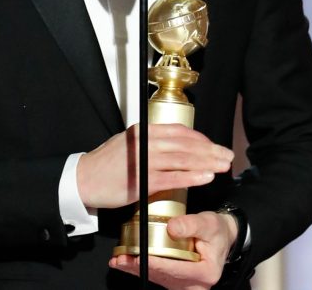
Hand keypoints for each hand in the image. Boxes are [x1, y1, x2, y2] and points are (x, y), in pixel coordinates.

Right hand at [76, 123, 232, 209]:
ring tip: (222, 166)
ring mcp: (144, 161)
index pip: (178, 131)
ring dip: (206, 162)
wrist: (84, 179)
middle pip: (185, 144)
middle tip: (227, 155)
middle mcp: (145, 142)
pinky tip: (206, 177)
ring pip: (183, 158)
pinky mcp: (142, 180)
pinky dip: (192, 176)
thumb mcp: (128, 144)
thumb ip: (149, 143)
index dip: (199, 138)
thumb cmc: (105, 165)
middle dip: (209, 150)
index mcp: (142, 132)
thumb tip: (173, 147)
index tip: (213, 145)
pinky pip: (173, 177)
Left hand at [109, 211, 238, 288]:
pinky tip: (126, 263)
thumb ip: (191, 224)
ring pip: (157, 278)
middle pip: (163, 276)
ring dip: (136, 269)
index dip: (156, 263)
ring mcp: (185, 285)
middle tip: (121, 259)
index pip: (176, 269)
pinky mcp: (177, 282)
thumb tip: (172, 227)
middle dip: (139, 267)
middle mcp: (195, 284)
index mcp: (205, 273)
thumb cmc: (216, 231)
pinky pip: (157, 276)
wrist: (221, 238)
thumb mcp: (208, 223)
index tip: (139, 257)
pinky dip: (141, 269)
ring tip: (119, 260)